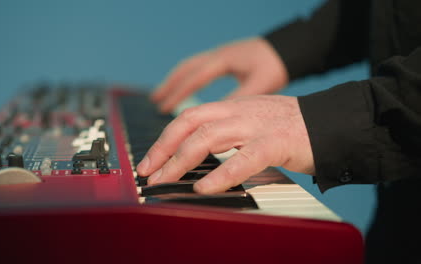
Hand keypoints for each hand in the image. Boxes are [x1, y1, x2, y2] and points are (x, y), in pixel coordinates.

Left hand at [136, 95, 313, 193]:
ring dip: (181, 161)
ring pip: (209, 137)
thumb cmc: (292, 129)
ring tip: (165, 180)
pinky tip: (204, 188)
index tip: (150, 160)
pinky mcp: (276, 142)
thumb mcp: (253, 123)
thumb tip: (198, 153)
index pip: (189, 117)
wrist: (332, 124)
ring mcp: (257, 125)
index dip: (165, 138)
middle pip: (190, 123)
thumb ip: (228, 134)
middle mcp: (240, 111)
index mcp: (233, 107)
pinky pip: (244, 158)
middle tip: (147, 172)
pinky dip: (221, 174)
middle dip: (163, 148)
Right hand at [151, 38, 288, 112]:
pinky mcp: (225, 60)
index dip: (177, 95)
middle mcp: (217, 56)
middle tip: (154, 103)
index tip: (163, 109)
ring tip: (161, 98)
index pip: (194, 78)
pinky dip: (187, 81)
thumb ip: (237, 100)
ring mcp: (220, 56)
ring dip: (174, 83)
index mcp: (223, 60)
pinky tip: (186, 92)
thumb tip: (215, 119)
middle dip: (169, 87)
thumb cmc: (276, 66)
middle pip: (185, 71)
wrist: (290, 48)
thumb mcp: (259, 84)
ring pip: (189, 68)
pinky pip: (198, 69)